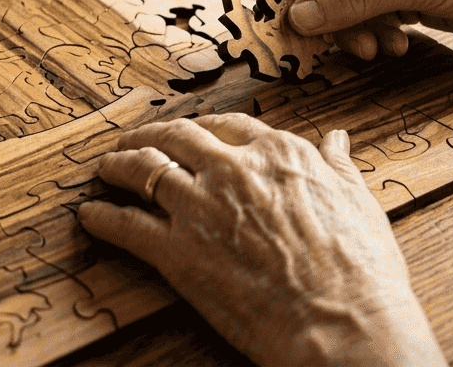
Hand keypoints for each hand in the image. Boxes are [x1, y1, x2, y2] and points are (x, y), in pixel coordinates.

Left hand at [78, 114, 445, 366]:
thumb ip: (338, 165)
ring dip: (117, 167)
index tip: (189, 134)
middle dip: (148, 136)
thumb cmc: (362, 271)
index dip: (201, 128)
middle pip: (176, 137)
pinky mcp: (177, 253)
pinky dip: (102, 218)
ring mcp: (201, 208)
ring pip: (143, 170)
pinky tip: (90, 216)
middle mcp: (235, 169)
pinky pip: (125, 225)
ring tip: (105, 169)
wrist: (344, 326)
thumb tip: (336, 139)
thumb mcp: (360, 201)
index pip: (227, 126)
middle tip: (132, 143)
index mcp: (280, 153)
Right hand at [265, 0, 452, 58]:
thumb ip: (351, 0)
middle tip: (316, 45)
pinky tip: (396, 45)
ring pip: (340, 0)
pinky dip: (372, 34)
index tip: (279, 9)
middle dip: (321, 11)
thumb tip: (297, 16)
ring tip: (372, 50)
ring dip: (349, 29)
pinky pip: (365, 15)